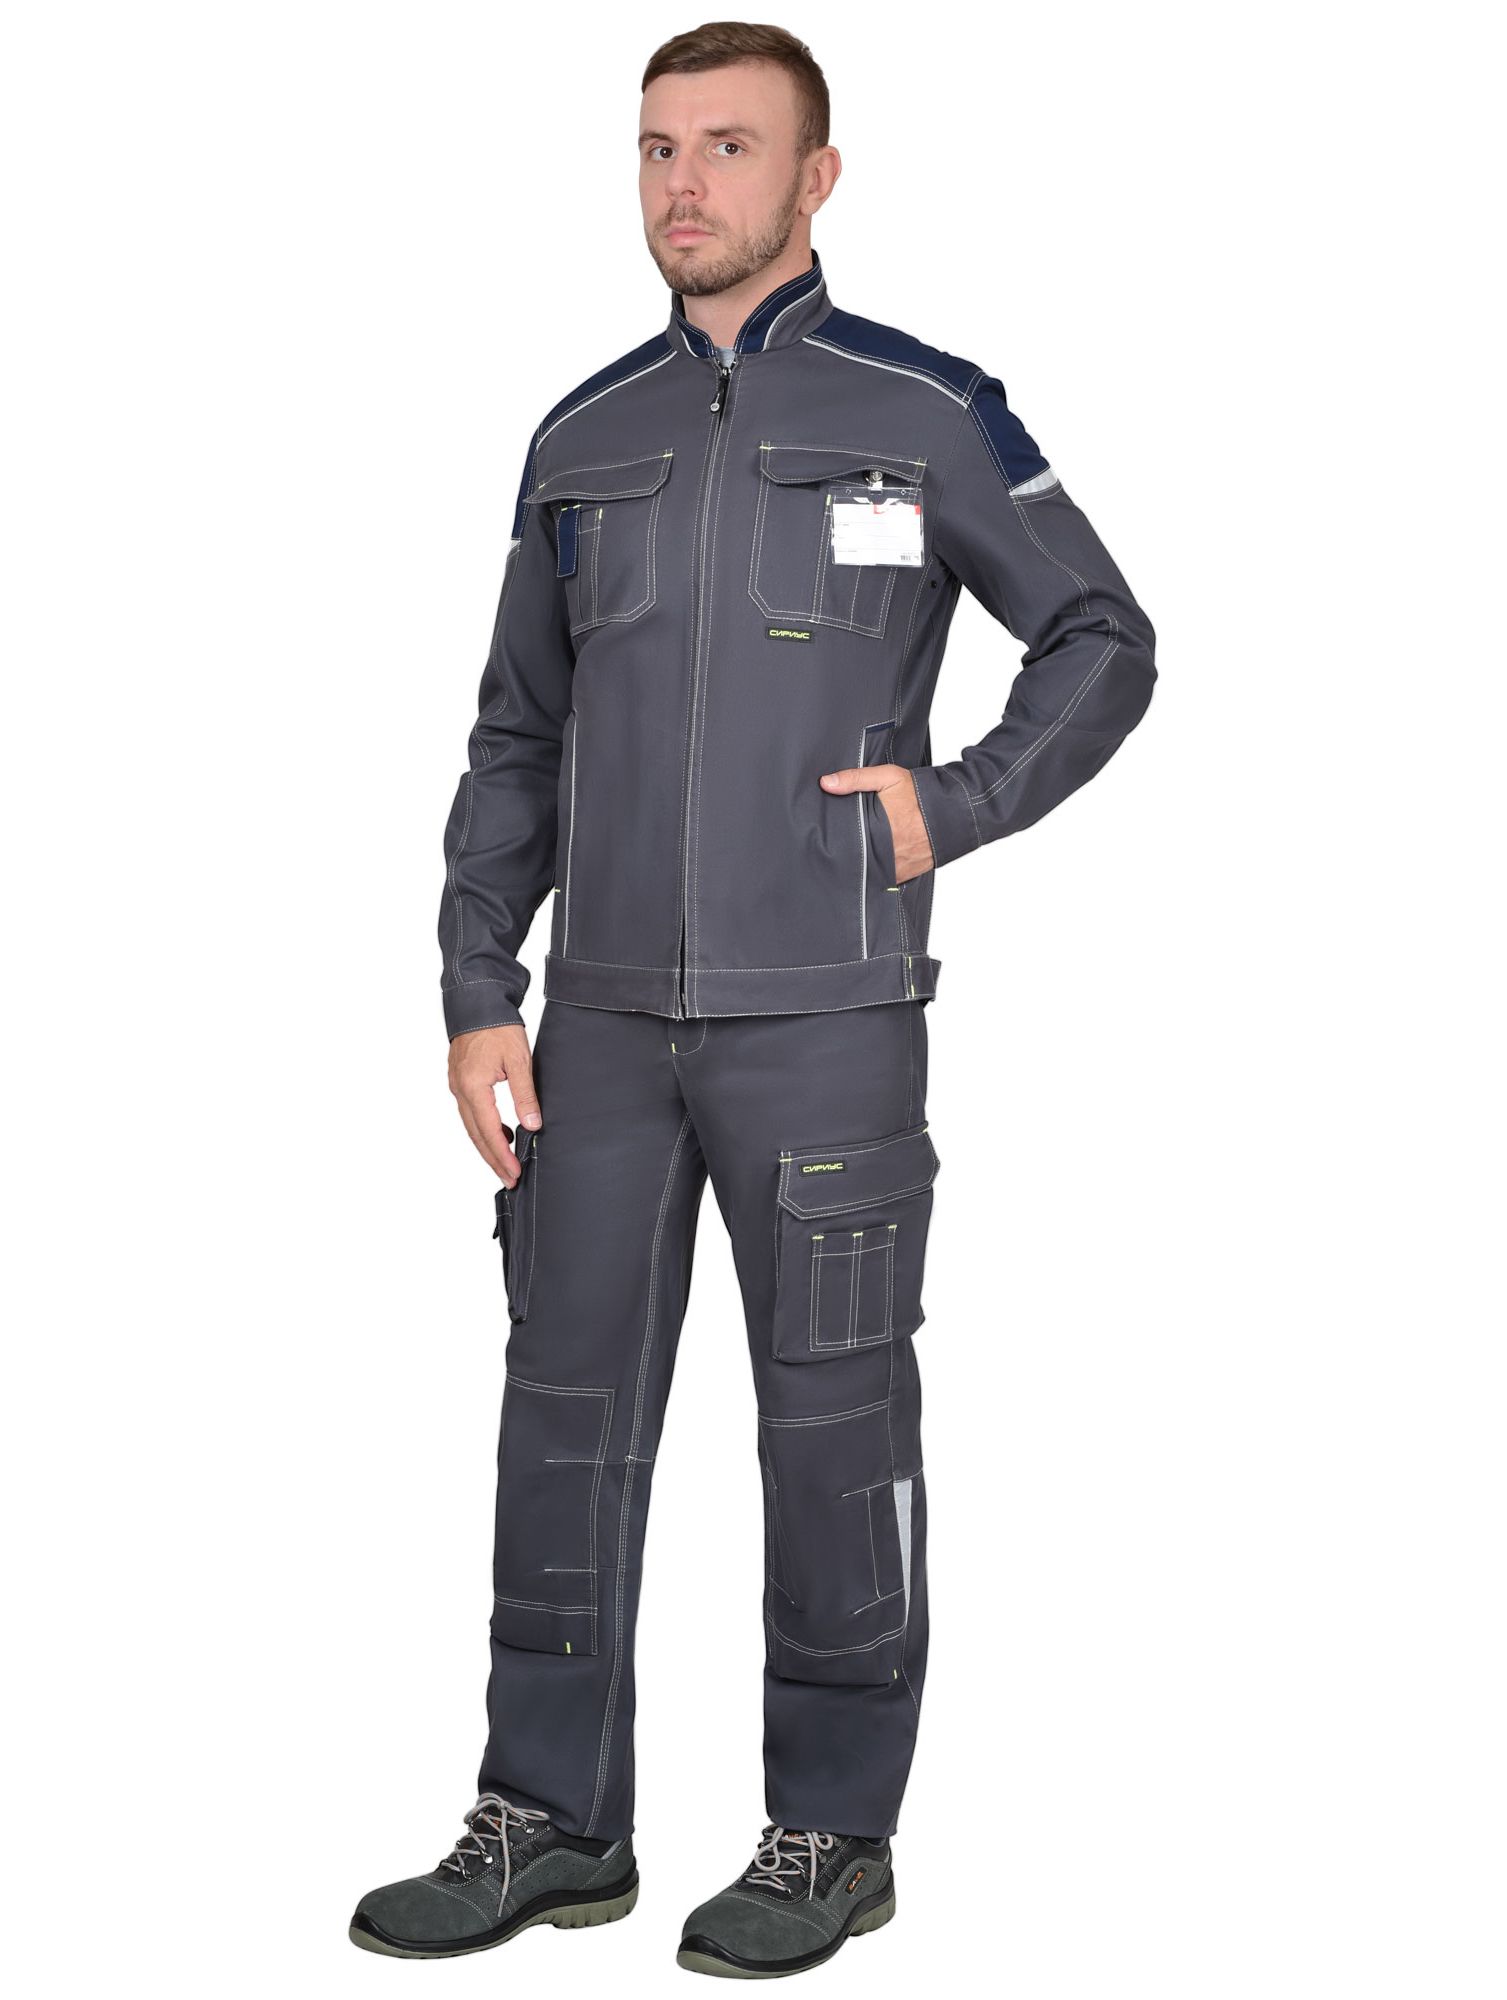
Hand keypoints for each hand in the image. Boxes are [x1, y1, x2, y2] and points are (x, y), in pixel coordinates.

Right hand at [447, 1023, 540, 1182]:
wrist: (477, 1000)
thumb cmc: (498, 1026)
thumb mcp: (519, 1060)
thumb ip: (525, 1095)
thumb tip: (533, 1125)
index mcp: (473, 1087)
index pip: (489, 1132)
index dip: (502, 1155)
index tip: (514, 1173)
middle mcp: (460, 1090)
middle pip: (476, 1135)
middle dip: (493, 1159)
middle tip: (510, 1179)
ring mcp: (457, 1085)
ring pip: (472, 1126)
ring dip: (488, 1145)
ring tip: (506, 1163)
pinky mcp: (460, 1080)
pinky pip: (471, 1112)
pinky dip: (485, 1127)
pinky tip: (502, 1132)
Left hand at [818, 763, 934, 883]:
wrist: (955, 811)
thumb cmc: (921, 794)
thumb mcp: (889, 777)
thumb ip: (856, 778)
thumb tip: (826, 783)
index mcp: (878, 830)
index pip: (846, 842)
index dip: (835, 841)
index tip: (825, 838)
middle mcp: (887, 853)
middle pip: (856, 859)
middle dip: (847, 853)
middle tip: (834, 849)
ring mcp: (897, 867)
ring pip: (870, 871)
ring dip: (863, 864)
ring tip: (854, 855)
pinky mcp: (906, 874)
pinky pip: (885, 879)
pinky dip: (878, 873)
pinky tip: (872, 863)